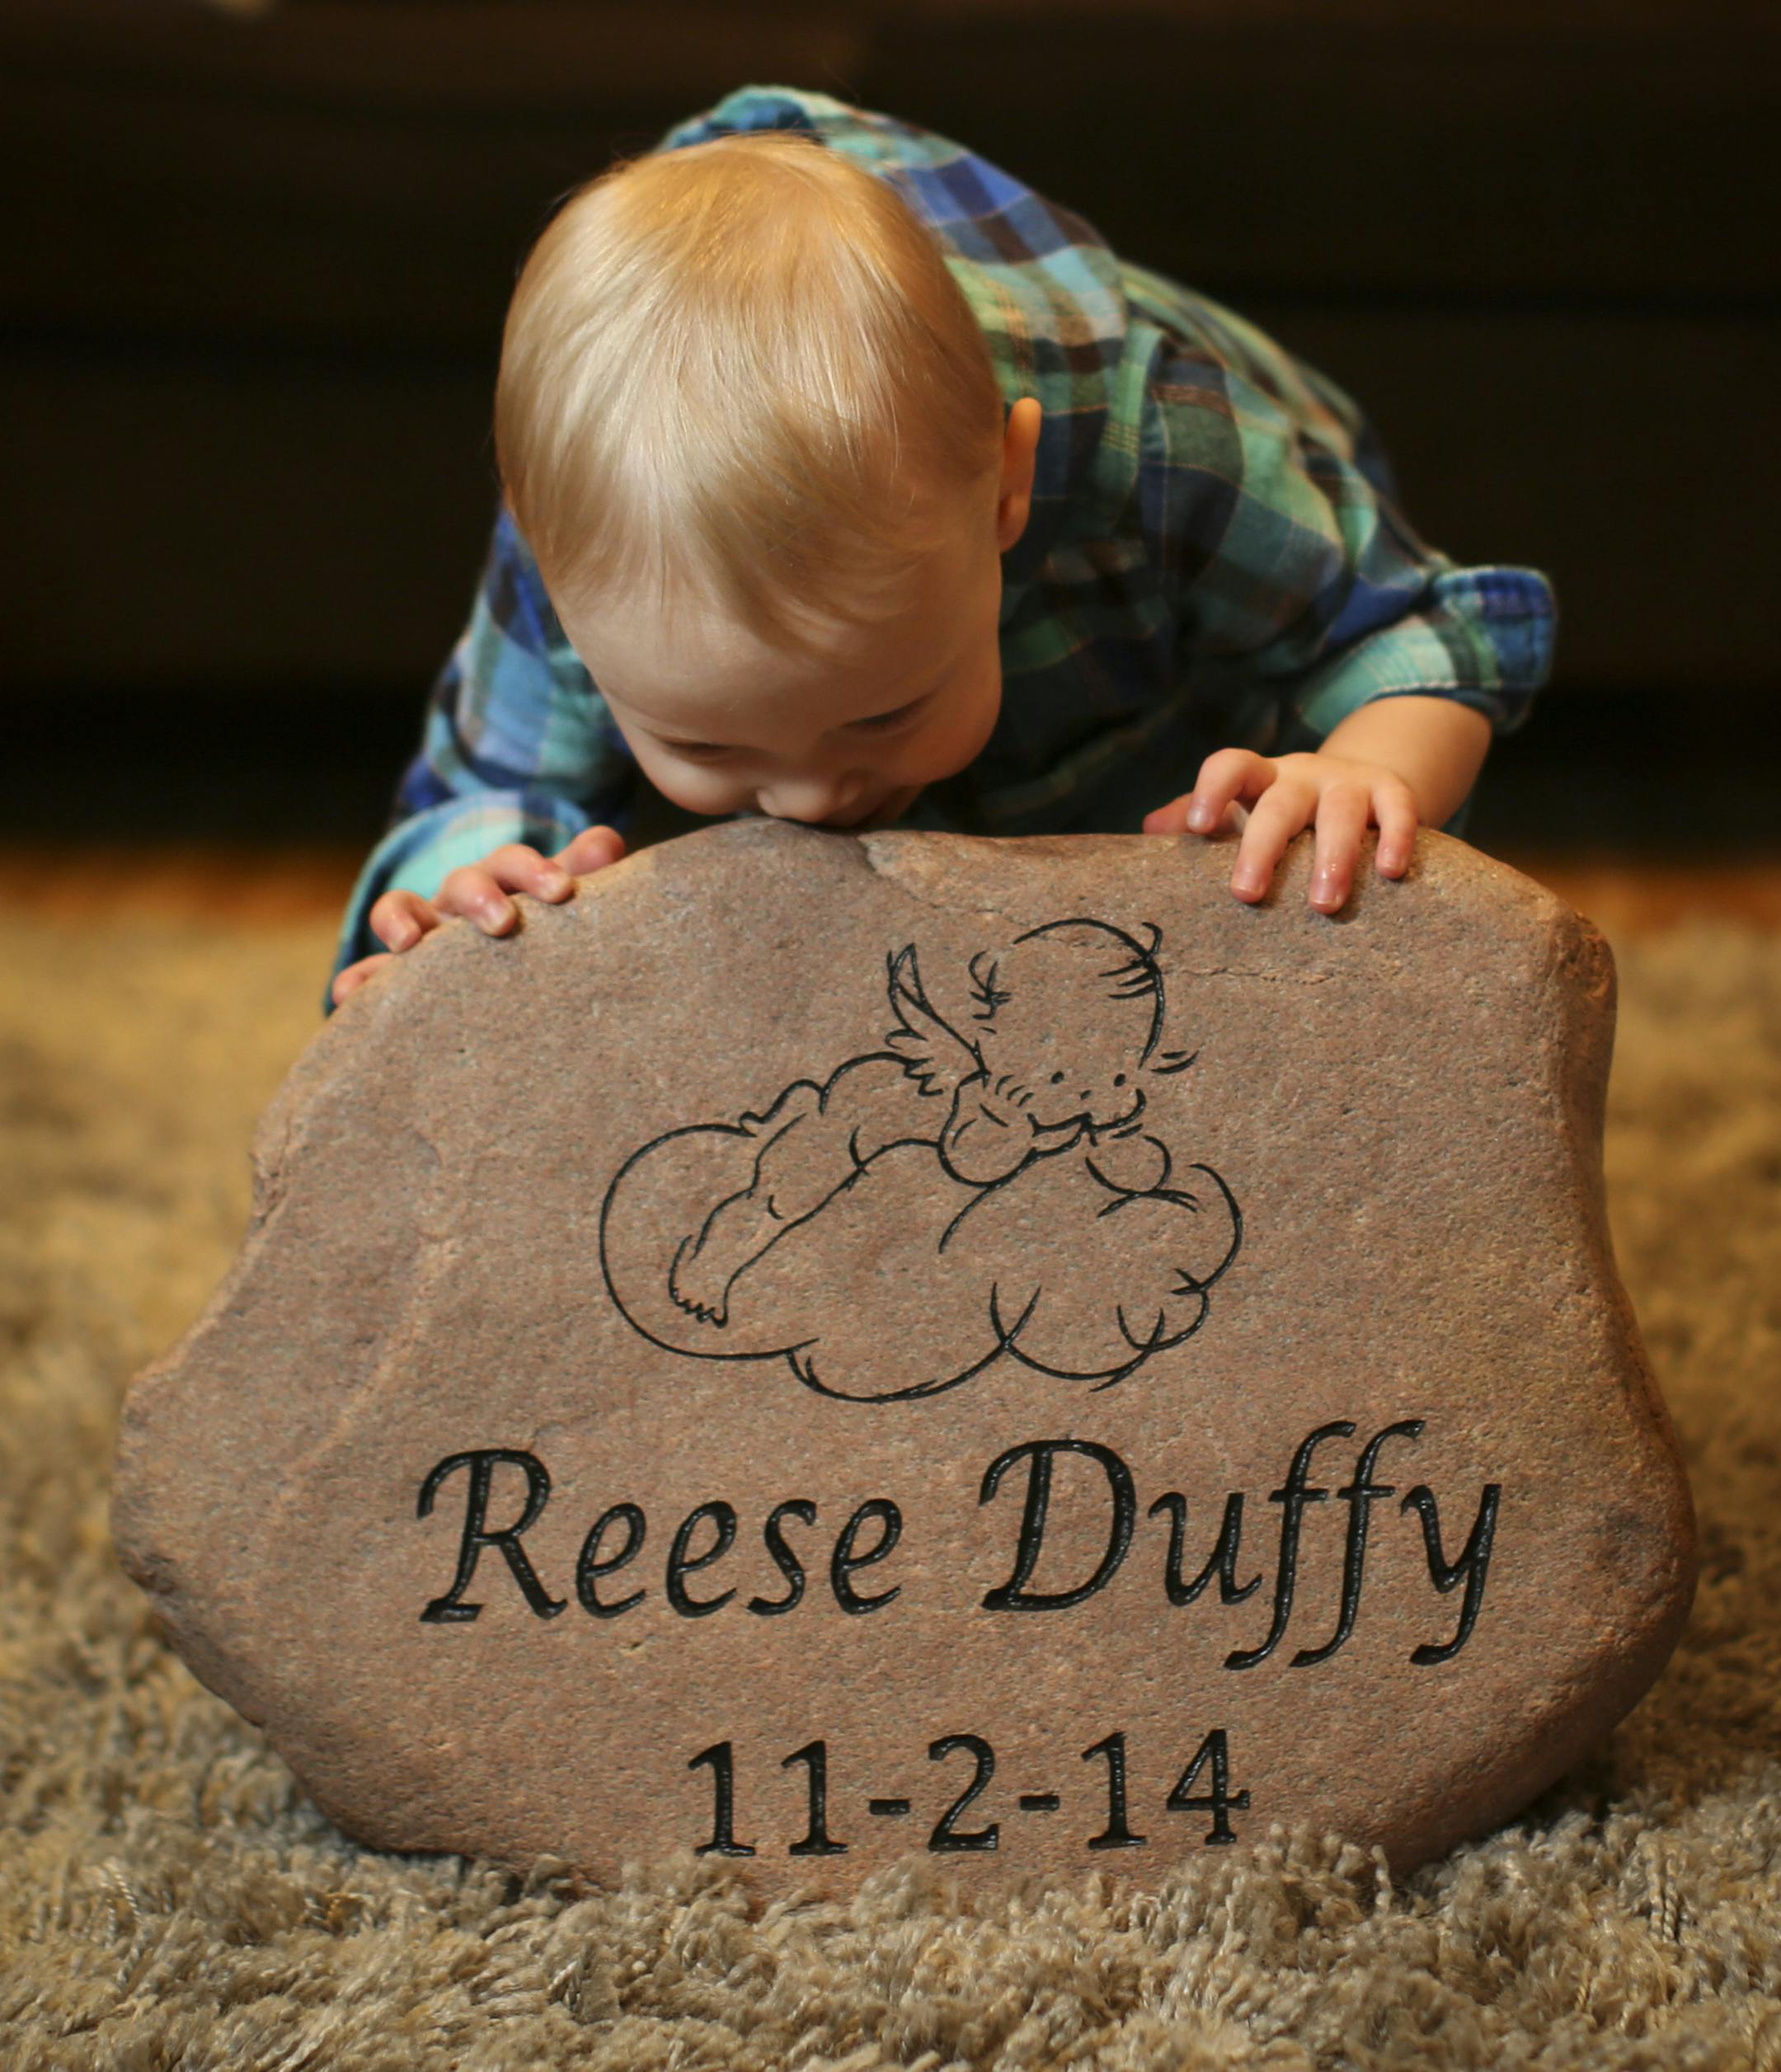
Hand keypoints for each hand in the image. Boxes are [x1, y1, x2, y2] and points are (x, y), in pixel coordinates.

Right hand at [330, 824, 626, 1007]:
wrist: (518, 999)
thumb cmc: (546, 939)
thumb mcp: (563, 906)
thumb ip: (584, 874)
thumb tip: (606, 842)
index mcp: (508, 885)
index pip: (515, 864)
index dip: (535, 869)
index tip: (563, 890)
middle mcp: (461, 903)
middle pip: (463, 883)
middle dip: (480, 895)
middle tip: (504, 922)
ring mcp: (425, 938)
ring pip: (402, 912)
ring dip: (401, 921)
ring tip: (408, 942)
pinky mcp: (394, 979)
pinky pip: (369, 974)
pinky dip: (358, 979)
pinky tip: (349, 994)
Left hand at [1144, 749, 1419, 912]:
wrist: (1361, 787)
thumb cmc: (1285, 815)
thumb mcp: (1243, 813)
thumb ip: (1197, 820)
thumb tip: (1149, 831)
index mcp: (1260, 779)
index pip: (1231, 766)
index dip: (1212, 788)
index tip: (1196, 826)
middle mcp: (1303, 776)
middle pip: (1280, 803)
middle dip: (1263, 848)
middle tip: (1246, 895)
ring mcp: (1349, 782)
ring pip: (1341, 810)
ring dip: (1333, 856)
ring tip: (1324, 905)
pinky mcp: (1392, 793)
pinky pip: (1399, 810)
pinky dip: (1396, 838)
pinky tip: (1390, 872)